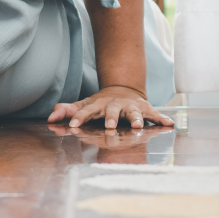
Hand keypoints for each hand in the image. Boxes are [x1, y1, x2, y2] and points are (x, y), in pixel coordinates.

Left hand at [47, 85, 174, 128]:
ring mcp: (130, 107)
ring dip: (136, 119)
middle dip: (110, 118)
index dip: (79, 117)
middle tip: (108, 127)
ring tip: (137, 127)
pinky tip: (169, 124)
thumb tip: (50, 117)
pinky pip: (154, 114)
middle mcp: (114, 105)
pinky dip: (162, 119)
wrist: (123, 90)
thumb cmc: (100, 104)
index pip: (86, 111)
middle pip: (111, 111)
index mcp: (98, 105)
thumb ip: (67, 111)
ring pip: (134, 112)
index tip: (72, 126)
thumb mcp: (83, 105)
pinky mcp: (145, 108)